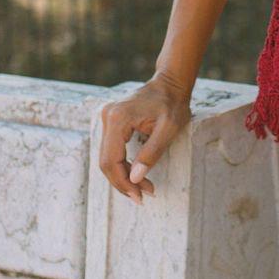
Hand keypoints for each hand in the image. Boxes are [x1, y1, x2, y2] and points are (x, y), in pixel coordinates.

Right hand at [98, 72, 193, 204]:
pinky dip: (123, 165)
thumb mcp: (169, 128)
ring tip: (144, 188)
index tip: (140, 196)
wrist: (171, 82)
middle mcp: (107, 117)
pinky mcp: (112, 122)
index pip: (111, 160)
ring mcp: (107, 118)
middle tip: (144, 196)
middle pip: (105, 161)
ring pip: (107, 158)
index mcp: (118, 118)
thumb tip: (134, 178)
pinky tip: (136, 175)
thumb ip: (152, 152)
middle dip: (123, 182)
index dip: (123, 182)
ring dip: (123, 176)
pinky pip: (111, 150)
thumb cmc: (173, 103)